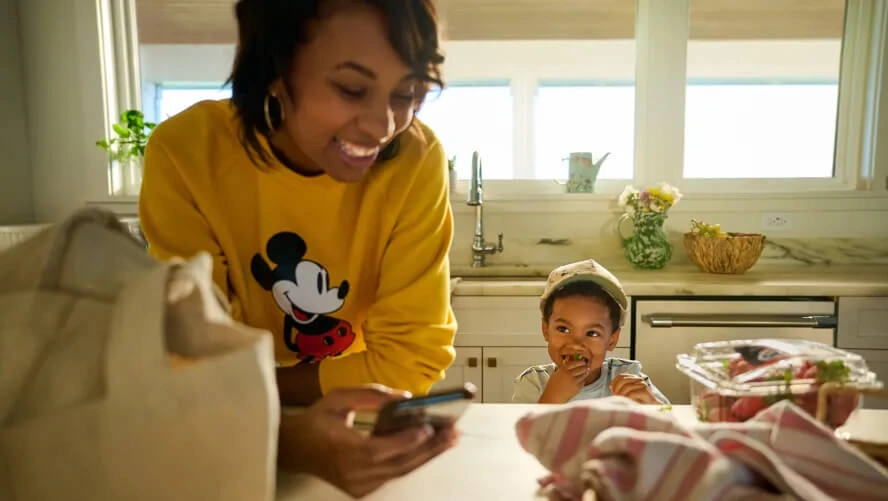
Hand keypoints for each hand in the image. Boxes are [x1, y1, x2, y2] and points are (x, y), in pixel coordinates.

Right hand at [278, 385, 458, 497]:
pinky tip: (430, 448)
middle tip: (453, 433)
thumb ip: (370, 395)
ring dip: (426, 455)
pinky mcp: (361, 489)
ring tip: (449, 440)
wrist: (294, 448)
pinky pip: (393, 474)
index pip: (380, 449)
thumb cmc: (317, 420)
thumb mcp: (338, 397)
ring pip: (400, 471)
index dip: (406, 440)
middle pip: (398, 464)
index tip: (429, 427)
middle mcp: (351, 472)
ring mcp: (357, 485)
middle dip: (429, 448)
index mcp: (342, 449)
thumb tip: (404, 397)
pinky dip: (412, 461)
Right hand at [538, 359, 588, 403]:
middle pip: (581, 368)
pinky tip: (581, 380)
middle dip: (584, 366)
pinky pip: (583, 382)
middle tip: (585, 366)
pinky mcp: (577, 388)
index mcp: (563, 370)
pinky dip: (583, 380)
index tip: (582, 361)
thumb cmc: (553, 386)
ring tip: (585, 371)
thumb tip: (567, 361)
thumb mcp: (556, 374)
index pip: (574, 363)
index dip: (579, 362)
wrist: (554, 397)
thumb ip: (563, 367)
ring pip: (583, 375)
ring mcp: (574, 381)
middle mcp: (569, 375)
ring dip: (585, 372)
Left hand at [609, 374, 658, 403]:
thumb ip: (620, 389)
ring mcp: (642, 384)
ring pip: (626, 386)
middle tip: (615, 396)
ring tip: (620, 400)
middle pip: (622, 380)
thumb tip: (611, 387)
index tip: (611, 390)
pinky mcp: (645, 391)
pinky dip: (627, 398)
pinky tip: (627, 402)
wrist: (651, 408)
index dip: (614, 382)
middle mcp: (637, 379)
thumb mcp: (627, 394)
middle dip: (616, 388)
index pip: (620, 376)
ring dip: (621, 394)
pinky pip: (632, 393)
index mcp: (633, 378)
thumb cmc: (638, 401)